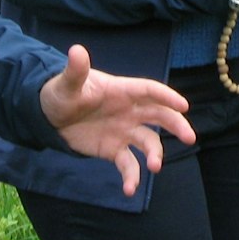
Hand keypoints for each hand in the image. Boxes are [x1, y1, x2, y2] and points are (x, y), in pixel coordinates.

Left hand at [39, 44, 195, 195]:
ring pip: (149, 142)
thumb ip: (76, 70)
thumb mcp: (67, 83)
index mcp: (121, 91)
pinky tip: (129, 189)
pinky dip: (132, 177)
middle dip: (176, 125)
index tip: (184, 105)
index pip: (149, 91)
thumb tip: (76, 49)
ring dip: (155, 154)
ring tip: (155, 167)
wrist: (49, 117)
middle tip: (189, 137)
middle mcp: (128, 111)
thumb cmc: (61, 93)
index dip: (167, 96)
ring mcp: (124, 131)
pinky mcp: (114, 149)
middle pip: (160, 115)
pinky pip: (128, 164)